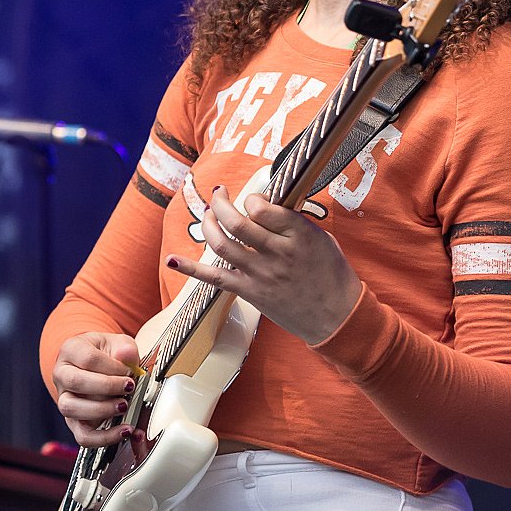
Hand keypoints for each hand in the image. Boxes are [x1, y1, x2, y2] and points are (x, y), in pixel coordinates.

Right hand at [53, 331, 139, 447]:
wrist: (100, 363)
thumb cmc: (107, 352)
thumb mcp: (118, 343)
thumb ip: (124, 349)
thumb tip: (126, 355)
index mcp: (71, 350)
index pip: (88, 359)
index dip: (112, 367)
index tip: (130, 372)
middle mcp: (62, 374)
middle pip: (75, 382)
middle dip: (107, 387)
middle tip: (128, 387)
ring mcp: (64, 399)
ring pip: (71, 408)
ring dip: (102, 410)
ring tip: (124, 406)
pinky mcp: (73, 421)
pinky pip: (82, 435)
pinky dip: (104, 437)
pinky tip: (124, 430)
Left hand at [167, 186, 361, 344]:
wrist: (337, 316)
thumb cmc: (332, 274)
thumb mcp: (321, 238)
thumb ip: (294, 222)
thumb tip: (268, 205)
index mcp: (299, 235)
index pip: (263, 208)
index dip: (251, 199)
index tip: (252, 200)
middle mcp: (277, 254)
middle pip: (238, 223)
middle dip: (221, 203)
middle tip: (218, 195)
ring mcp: (261, 275)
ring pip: (223, 245)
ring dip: (209, 225)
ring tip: (208, 214)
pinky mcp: (250, 292)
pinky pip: (215, 279)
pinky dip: (191, 268)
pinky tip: (173, 257)